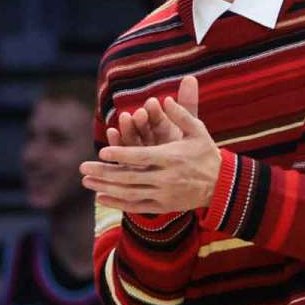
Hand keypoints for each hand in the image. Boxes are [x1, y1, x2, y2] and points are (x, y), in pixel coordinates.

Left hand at [82, 83, 219, 213]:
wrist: (222, 185)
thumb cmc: (206, 152)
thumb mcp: (197, 130)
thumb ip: (181, 113)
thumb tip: (164, 98)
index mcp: (172, 157)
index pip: (142, 157)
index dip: (121, 154)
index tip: (102, 152)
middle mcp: (166, 178)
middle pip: (130, 177)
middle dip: (104, 173)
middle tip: (82, 168)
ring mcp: (164, 194)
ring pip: (130, 193)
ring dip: (106, 188)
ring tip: (87, 182)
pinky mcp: (164, 206)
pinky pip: (137, 206)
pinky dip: (117, 203)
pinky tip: (101, 198)